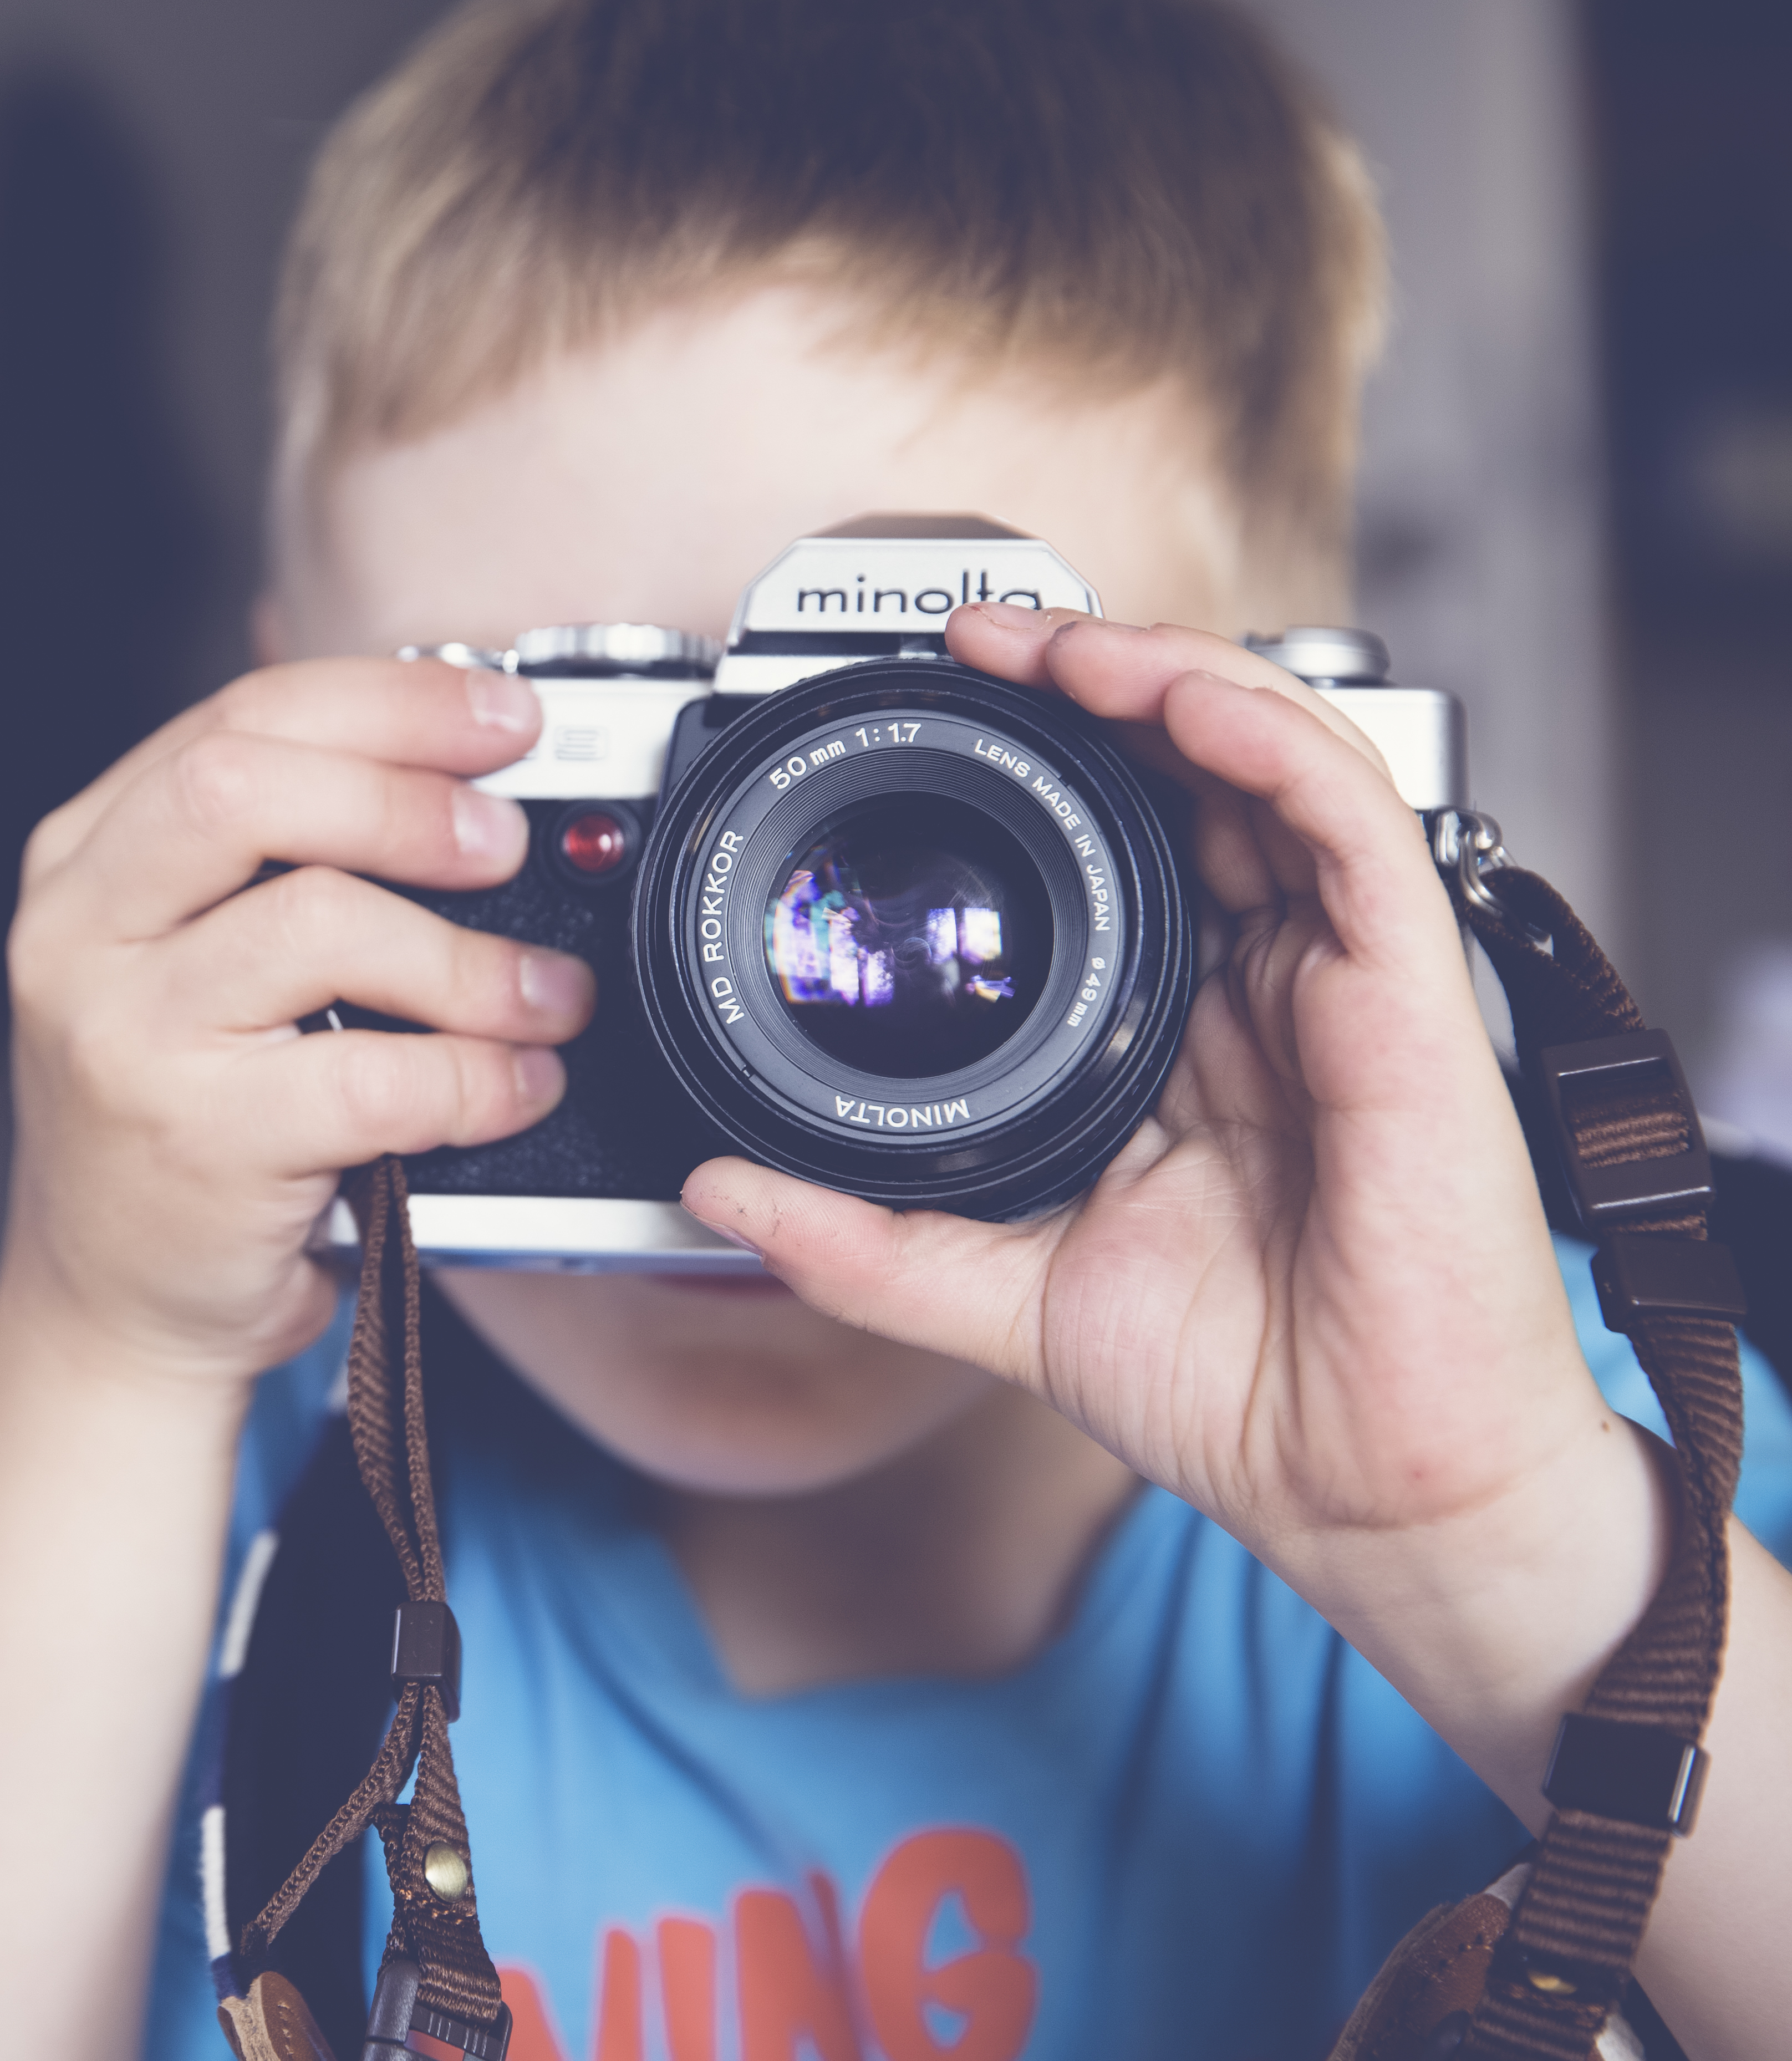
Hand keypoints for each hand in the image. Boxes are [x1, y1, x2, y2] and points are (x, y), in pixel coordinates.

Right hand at [0, 655, 595, 1385]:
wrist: (109, 1307)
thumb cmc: (174, 1124)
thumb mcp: (182, 962)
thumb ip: (272, 863)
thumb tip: (459, 775)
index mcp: (84, 861)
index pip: (236, 721)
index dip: (385, 702)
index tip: (498, 716)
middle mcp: (81, 936)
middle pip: (246, 788)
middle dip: (407, 795)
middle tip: (506, 840)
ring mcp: (127, 1039)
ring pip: (319, 923)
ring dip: (467, 955)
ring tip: (541, 993)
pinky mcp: (197, 1142)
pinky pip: (371, 1076)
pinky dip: (473, 1075)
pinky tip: (514, 1086)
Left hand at [678, 607, 1616, 1564]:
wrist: (1360, 1487)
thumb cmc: (1233, 1388)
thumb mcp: (997, 1295)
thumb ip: (860, 1241)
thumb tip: (718, 1189)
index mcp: (1185, 1028)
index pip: (1125, 842)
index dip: (1044, 759)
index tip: (934, 712)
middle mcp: (1266, 982)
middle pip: (1193, 771)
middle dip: (1091, 679)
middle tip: (978, 640)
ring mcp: (1340, 976)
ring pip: (1270, 758)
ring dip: (1164, 673)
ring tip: (1054, 642)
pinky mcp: (1409, 991)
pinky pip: (1348, 820)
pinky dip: (1262, 738)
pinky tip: (1179, 699)